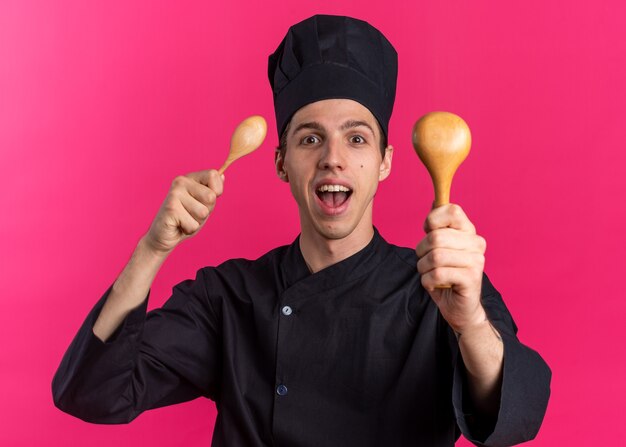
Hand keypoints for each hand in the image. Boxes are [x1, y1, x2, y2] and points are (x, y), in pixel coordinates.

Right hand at [143, 169, 223, 254]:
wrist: (163, 236)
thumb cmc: (185, 219)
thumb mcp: (203, 204)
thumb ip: (212, 191)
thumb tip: (222, 175)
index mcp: (190, 178)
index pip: (213, 175)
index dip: (217, 191)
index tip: (204, 200)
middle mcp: (181, 182)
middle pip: (211, 197)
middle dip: (206, 211)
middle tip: (191, 214)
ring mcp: (174, 194)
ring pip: (203, 212)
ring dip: (197, 222)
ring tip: (185, 220)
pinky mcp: (171, 208)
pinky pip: (194, 224)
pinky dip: (189, 229)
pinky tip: (179, 226)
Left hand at [416, 204, 486, 333]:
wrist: (460, 308)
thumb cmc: (446, 276)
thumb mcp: (440, 248)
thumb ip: (439, 226)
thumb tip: (435, 201)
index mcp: (469, 231)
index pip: (452, 210)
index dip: (432, 220)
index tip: (428, 233)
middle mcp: (476, 243)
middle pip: (436, 237)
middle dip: (421, 251)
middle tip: (425, 261)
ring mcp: (476, 261)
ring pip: (435, 257)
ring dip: (423, 268)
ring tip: (428, 274)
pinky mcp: (471, 278)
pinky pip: (438, 274)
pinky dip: (427, 281)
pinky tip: (433, 285)